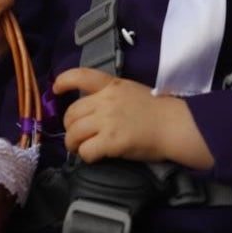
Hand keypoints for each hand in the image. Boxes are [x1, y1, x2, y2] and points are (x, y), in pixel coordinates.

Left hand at [54, 68, 213, 168]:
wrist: (175, 126)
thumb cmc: (158, 111)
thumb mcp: (131, 92)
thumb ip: (109, 97)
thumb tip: (91, 112)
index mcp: (112, 86)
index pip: (80, 76)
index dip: (63, 81)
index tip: (56, 89)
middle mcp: (106, 101)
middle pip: (71, 113)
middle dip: (69, 127)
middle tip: (76, 136)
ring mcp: (108, 121)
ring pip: (74, 133)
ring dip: (73, 144)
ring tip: (80, 148)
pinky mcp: (112, 141)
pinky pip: (86, 151)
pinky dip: (86, 156)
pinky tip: (95, 157)